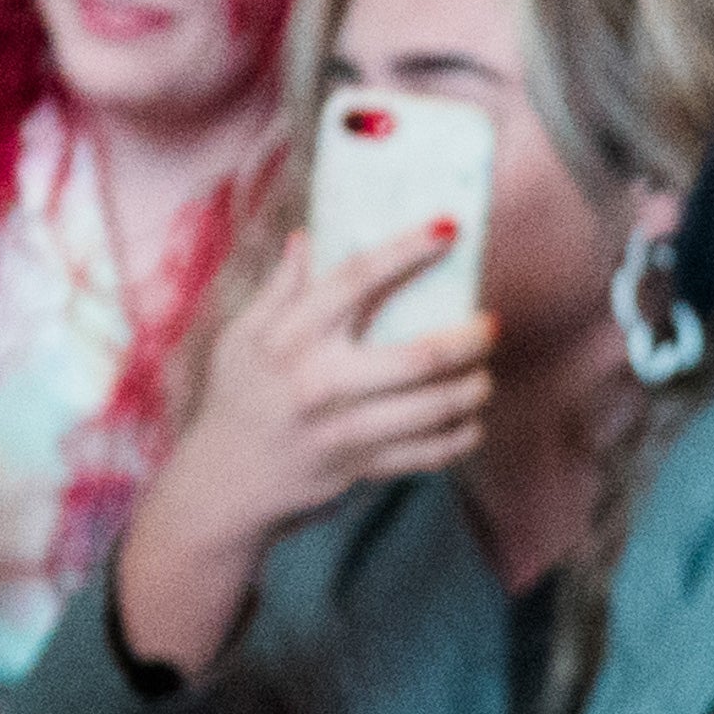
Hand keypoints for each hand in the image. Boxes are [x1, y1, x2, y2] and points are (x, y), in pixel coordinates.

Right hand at [114, 227, 497, 670]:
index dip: (407, 250)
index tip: (450, 228)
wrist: (223, 485)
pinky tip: (471, 422)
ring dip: (474, 389)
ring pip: (434, 408)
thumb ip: (278, 291)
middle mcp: (320, 381)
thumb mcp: (240, 340)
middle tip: (490, 325)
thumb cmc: (236, 402)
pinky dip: (461, 437)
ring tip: (484, 377)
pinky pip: (429, 454)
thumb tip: (305, 239)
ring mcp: (343, 429)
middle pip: (419, 356)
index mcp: (291, 338)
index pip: (356, 280)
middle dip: (469, 339)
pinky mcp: (359, 467)